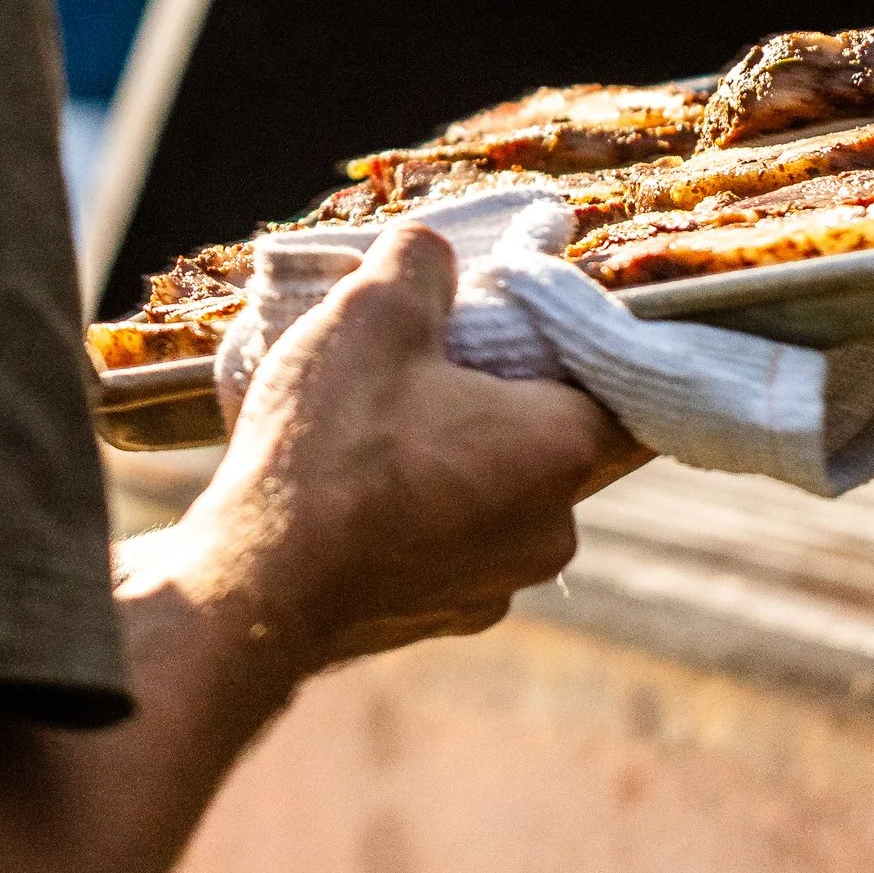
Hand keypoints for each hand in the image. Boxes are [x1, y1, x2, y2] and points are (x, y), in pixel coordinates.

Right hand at [183, 221, 641, 671]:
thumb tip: (432, 252)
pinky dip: (415, 514)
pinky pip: (446, 546)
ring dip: (452, 460)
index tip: (528, 323)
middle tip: (434, 362)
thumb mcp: (372, 310)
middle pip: (550, 441)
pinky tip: (353, 487)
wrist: (255, 587)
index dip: (577, 348)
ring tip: (378, 425)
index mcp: (562, 449)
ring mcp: (495, 586)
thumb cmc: (331, 446)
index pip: (619, 389)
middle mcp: (551, 530)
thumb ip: (421, 261)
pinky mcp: (439, 620)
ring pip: (494, 497)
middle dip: (498, 400)